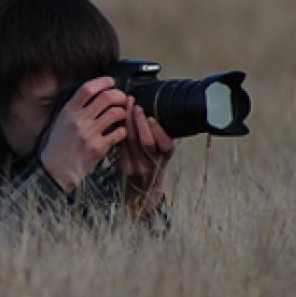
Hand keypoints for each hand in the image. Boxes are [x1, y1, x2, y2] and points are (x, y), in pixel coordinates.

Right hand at [39, 77, 128, 192]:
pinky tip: (119, 131)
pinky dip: (123, 130)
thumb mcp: (60, 121)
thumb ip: (75, 108)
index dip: (103, 82)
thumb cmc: (58, 146)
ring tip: (122, 114)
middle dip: (119, 95)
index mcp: (68, 112)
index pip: (87, 89)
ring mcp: (89, 134)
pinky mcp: (99, 148)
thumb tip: (94, 95)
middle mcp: (79, 121)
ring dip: (123, 112)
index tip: (111, 81)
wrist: (55, 170)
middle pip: (106, 98)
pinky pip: (119, 133)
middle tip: (122, 98)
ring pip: (115, 113)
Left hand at [119, 97, 175, 216]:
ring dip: (128, 121)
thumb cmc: (156, 166)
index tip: (152, 118)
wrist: (143, 190)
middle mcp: (152, 163)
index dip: (158, 131)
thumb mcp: (166, 154)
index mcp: (165, 158)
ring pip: (131, 141)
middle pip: (145, 142)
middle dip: (139, 121)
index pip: (165, 145)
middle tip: (135, 105)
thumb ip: (169, 139)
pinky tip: (119, 117)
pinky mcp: (124, 164)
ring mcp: (136, 165)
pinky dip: (120, 129)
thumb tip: (176, 119)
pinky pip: (121, 144)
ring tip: (126, 106)